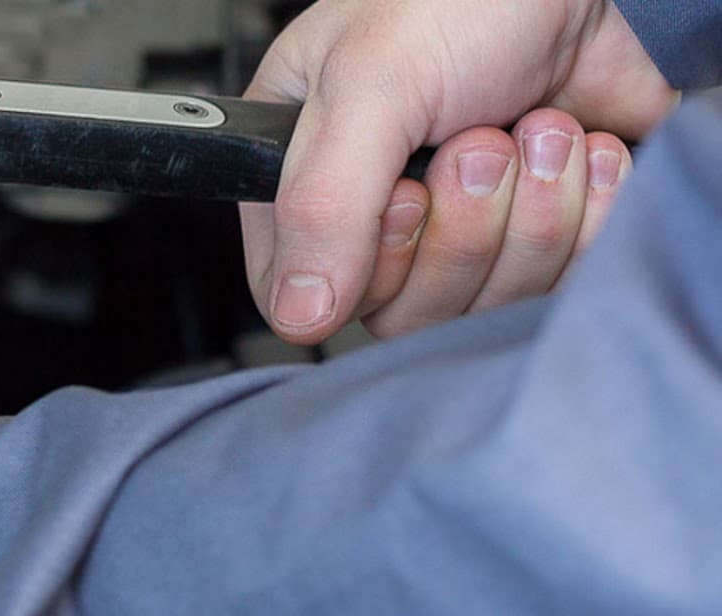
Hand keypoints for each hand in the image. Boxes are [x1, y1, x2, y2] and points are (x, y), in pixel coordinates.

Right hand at [243, 0, 675, 342]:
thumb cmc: (473, 1)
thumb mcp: (371, 83)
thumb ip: (322, 202)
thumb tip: (299, 313)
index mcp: (305, 171)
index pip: (297, 293)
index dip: (360, 268)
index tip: (401, 198)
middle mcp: (378, 211)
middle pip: (404, 309)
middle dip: (466, 226)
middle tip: (480, 142)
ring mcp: (468, 231)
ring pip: (487, 302)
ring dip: (534, 210)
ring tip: (538, 130)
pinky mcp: (544, 239)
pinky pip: (563, 283)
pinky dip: (590, 211)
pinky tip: (581, 151)